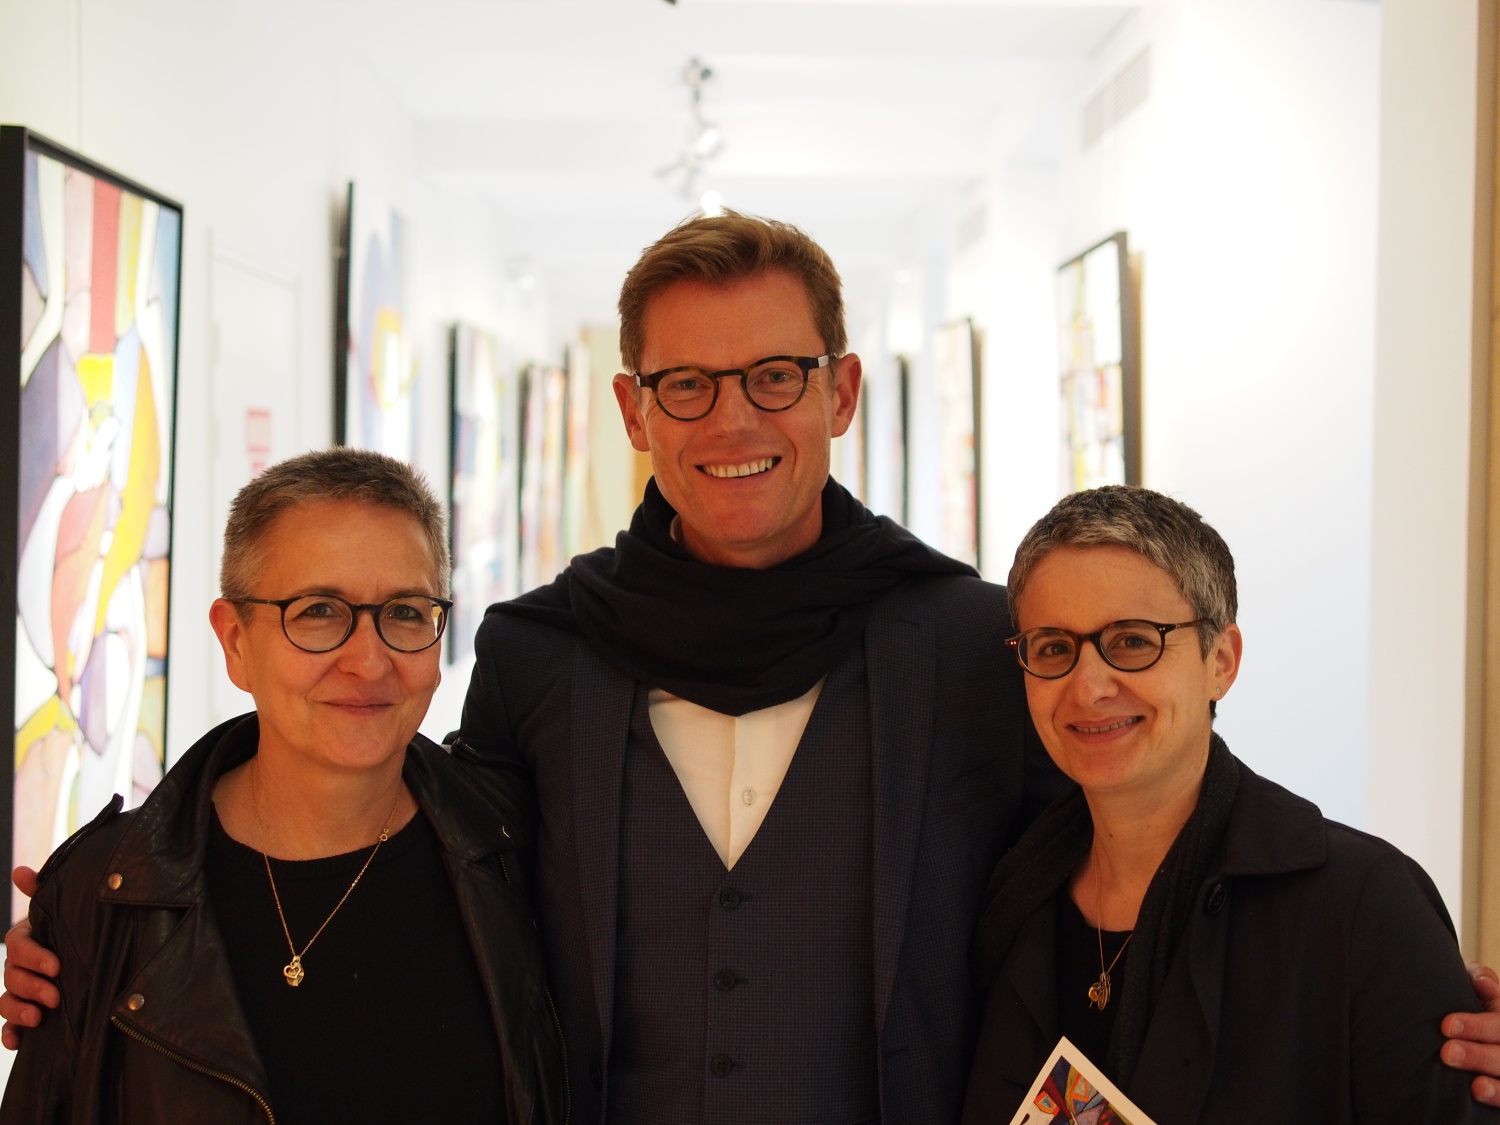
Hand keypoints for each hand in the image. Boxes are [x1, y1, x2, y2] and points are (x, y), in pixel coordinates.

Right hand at [0, 866, 58, 1050]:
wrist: (89, 951)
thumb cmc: (73, 926)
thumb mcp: (62, 909)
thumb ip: (42, 892)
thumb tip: (20, 870)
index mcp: (26, 939)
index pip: (19, 947)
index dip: (34, 957)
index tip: (57, 966)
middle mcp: (19, 965)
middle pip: (12, 977)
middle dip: (32, 987)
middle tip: (56, 996)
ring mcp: (21, 990)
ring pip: (7, 1001)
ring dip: (18, 1010)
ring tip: (39, 1017)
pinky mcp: (26, 1011)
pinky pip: (10, 1025)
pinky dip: (11, 1033)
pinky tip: (17, 1041)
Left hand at [1442, 961, 1499, 1105]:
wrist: (1464, 1028)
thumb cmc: (1466, 998)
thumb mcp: (1474, 984)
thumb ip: (1479, 979)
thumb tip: (1483, 983)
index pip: (1497, 1022)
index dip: (1476, 1026)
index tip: (1446, 1025)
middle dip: (1478, 1055)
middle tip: (1448, 1052)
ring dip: (1496, 1086)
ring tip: (1475, 1086)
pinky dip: (1498, 1097)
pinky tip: (1480, 1093)